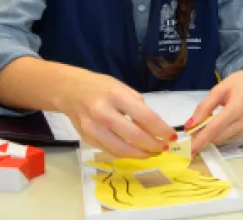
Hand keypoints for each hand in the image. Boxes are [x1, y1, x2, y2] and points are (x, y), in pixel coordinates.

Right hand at [57, 70, 176, 157]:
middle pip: (134, 136)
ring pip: (121, 149)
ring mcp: (93, 128)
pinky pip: (110, 151)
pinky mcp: (86, 138)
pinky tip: (135, 151)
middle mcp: (103, 112)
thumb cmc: (101, 87)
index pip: (145, 117)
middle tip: (163, 147)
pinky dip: (125, 154)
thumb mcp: (123, 88)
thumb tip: (155, 128)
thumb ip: (138, 107)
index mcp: (116, 95)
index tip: (172, 136)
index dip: (161, 129)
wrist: (70, 90)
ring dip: (140, 154)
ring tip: (151, 153)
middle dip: (153, 145)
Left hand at [188, 64, 242, 152]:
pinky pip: (232, 137)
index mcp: (237, 108)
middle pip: (219, 137)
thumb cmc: (240, 81)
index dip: (200, 139)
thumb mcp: (219, 89)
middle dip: (204, 137)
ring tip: (205, 127)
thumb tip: (190, 125)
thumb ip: (204, 107)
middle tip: (193, 131)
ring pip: (224, 139)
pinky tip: (219, 125)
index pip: (215, 128)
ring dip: (212, 136)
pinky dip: (222, 134)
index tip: (189, 148)